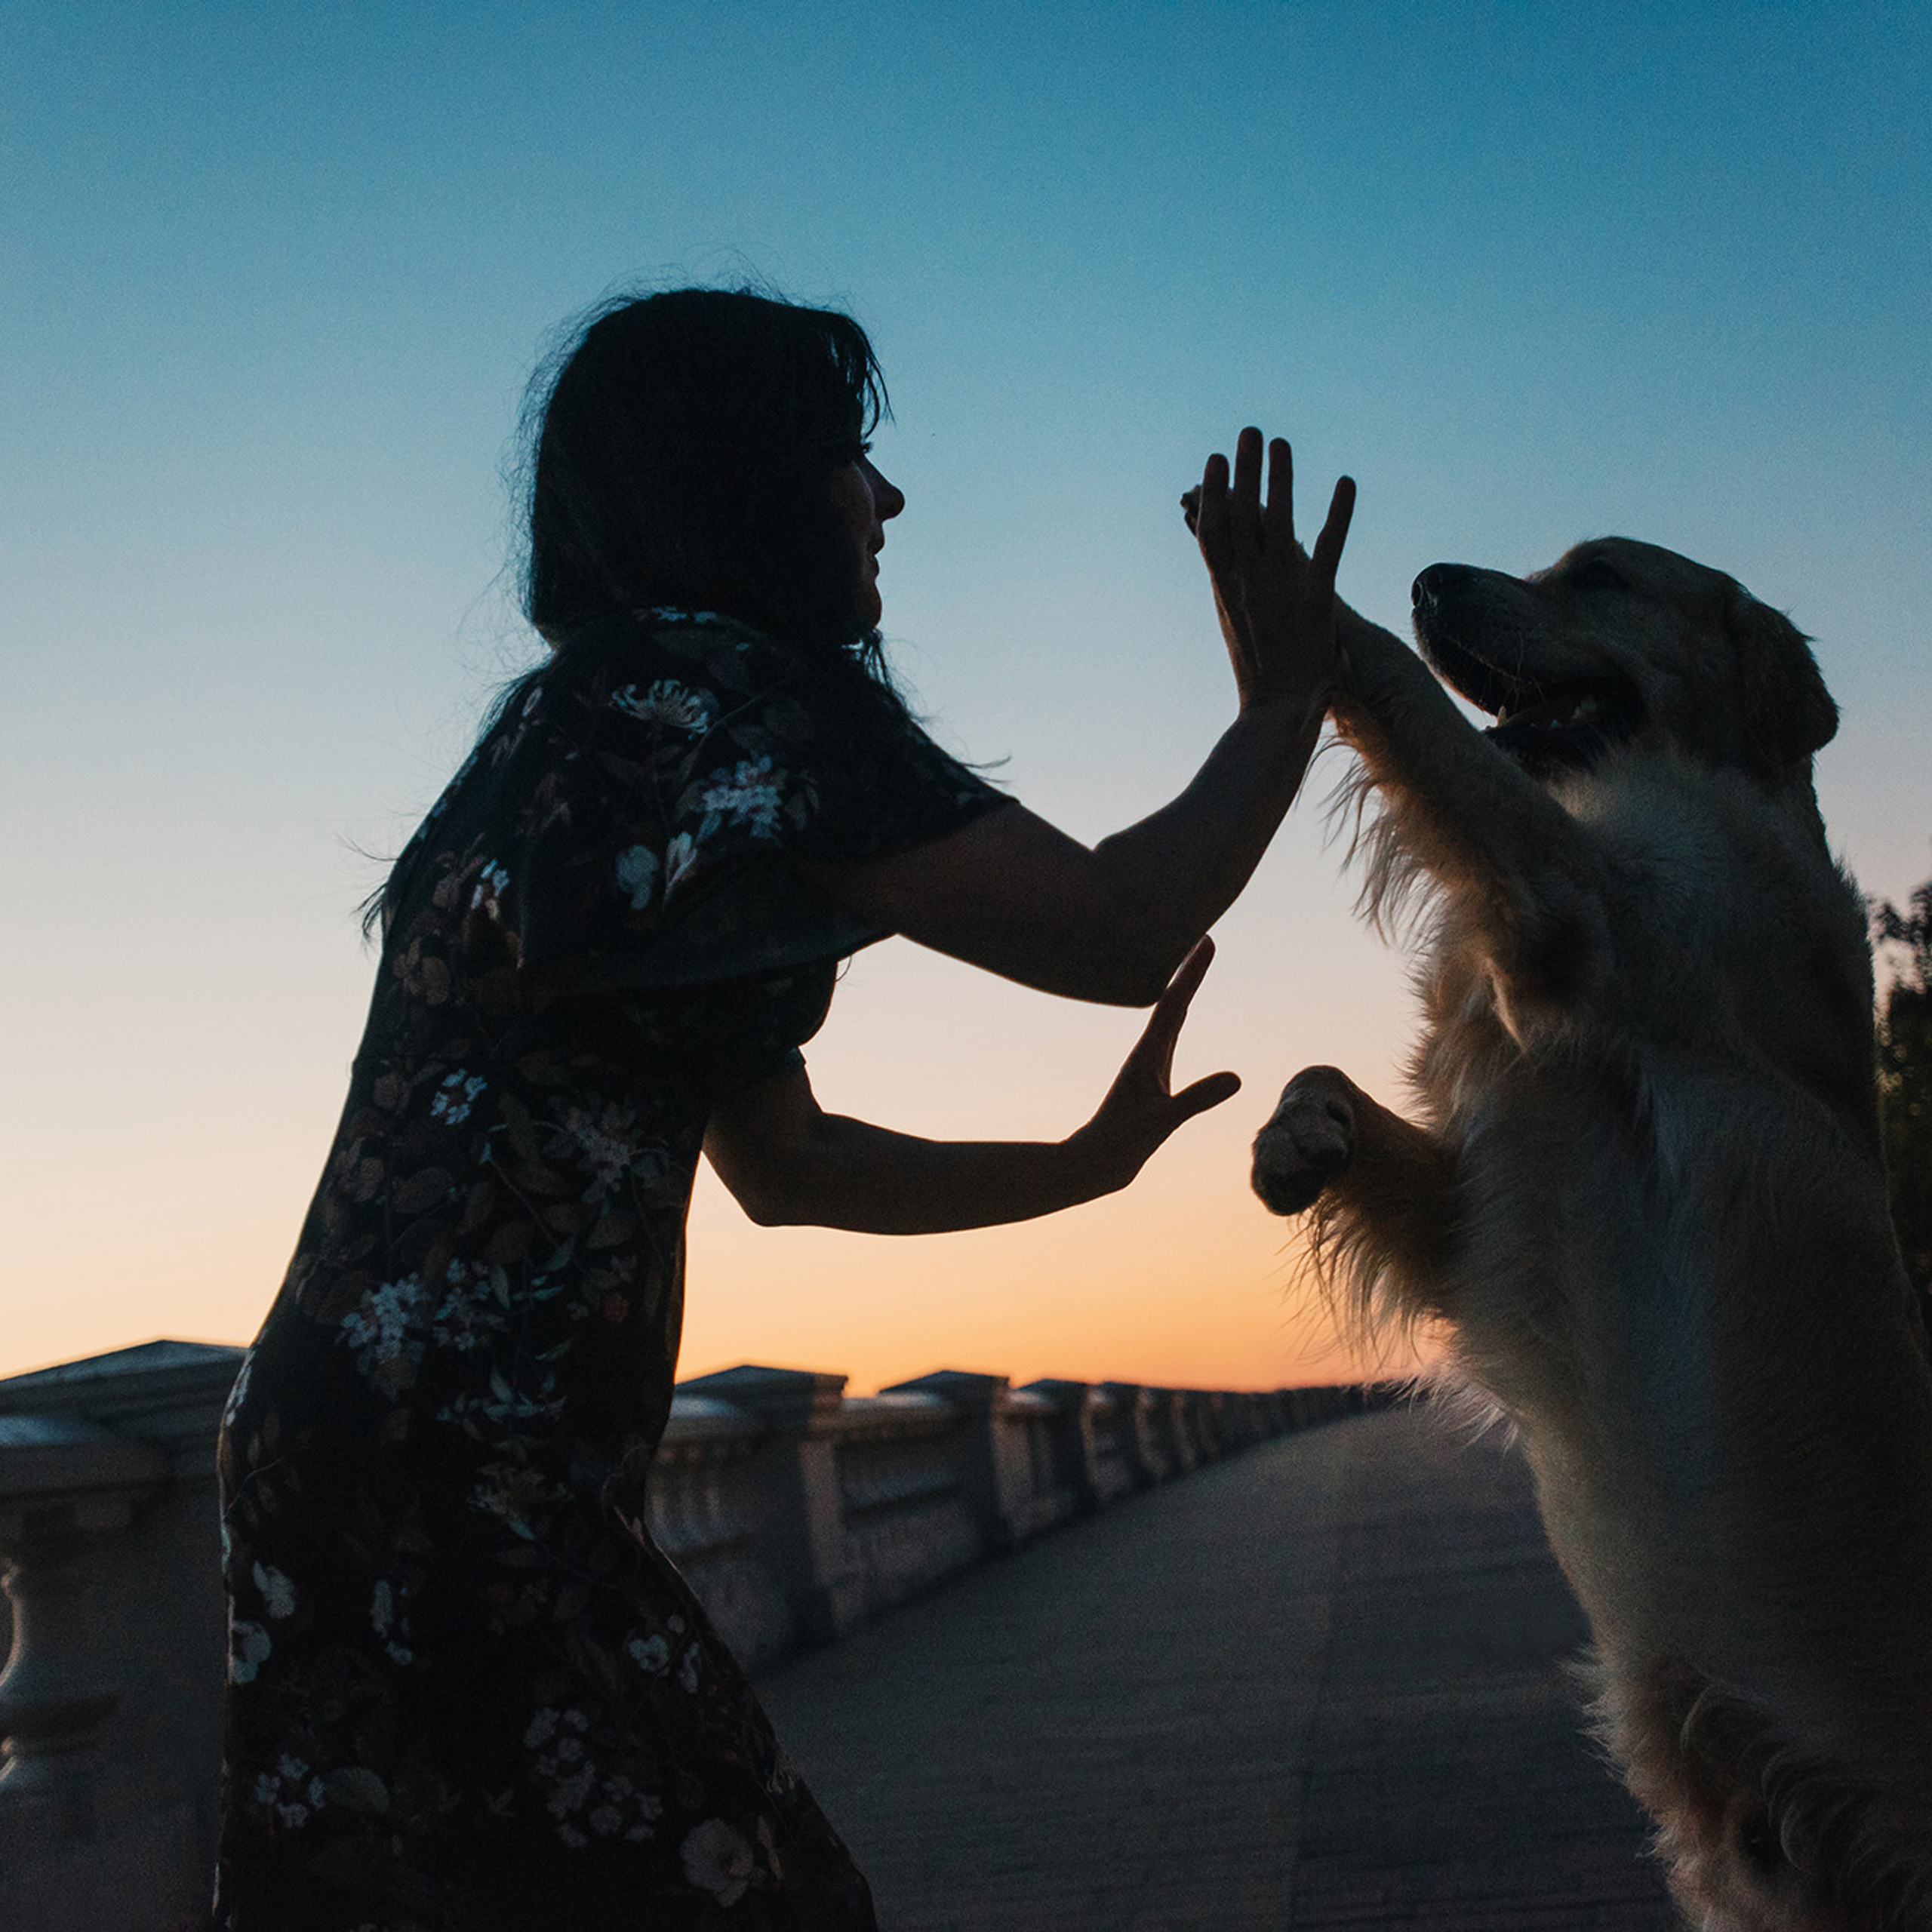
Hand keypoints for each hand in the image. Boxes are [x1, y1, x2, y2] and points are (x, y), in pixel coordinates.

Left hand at [1066, 937, 1239, 1188]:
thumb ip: (1197, 1098)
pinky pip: (1169, 1034)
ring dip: (1183, 988)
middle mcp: (1147, 1053)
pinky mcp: (1151, 1079)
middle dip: (1190, 970)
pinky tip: (1180, 1016)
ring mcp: (1148, 1065)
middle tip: (1204, 940)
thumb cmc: (1122, 1143)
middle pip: (1173, 1001)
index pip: (1175, 1003)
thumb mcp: (1163, 1120)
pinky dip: (1178, 1016)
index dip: (1192, 971)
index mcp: (1149, 1054)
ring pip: (1169, 1015)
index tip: (1206, 939)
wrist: (1094, 1164)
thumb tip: (1236, 1079)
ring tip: (1193, 966)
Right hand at [1184, 429, 1354, 719]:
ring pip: (1278, 520)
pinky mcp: (1316, 600)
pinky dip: (1338, 513)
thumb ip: (1235, 590)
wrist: (1274, 710)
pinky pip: (1329, 547)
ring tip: (1281, 443)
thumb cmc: (1259, 672)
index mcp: (1226, 588)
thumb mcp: (1235, 623)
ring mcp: (1281, 588)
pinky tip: (1346, 482)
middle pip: (1241, 513)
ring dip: (1280, 477)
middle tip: (1248, 432)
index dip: (1213, 490)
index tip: (1215, 460)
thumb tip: (1228, 570)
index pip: (1213, 529)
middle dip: (1243, 469)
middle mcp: (1248, 582)